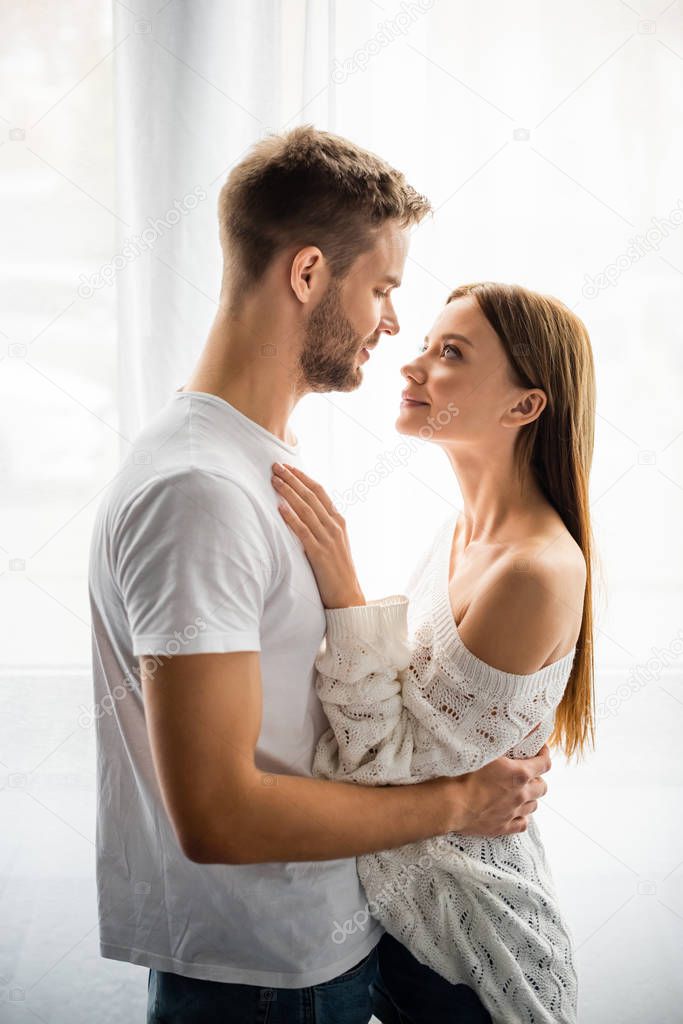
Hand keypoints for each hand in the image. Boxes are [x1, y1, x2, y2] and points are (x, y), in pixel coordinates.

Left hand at [271, 462, 365, 608]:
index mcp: (339, 521)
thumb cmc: (337, 570)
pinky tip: (280, 508)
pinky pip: (303, 532)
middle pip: (311, 496)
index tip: (289, 467)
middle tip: (276, 466)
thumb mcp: (333, 542)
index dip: (303, 478)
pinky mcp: (320, 554)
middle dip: (293, 479)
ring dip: (289, 493)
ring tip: (274, 481)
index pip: (320, 492)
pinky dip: (291, 518)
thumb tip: (303, 511)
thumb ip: (322, 526)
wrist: (347, 595)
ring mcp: (328, 539)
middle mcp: (335, 526)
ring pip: (306, 510)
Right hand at [447, 744, 551, 836]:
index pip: (544, 763)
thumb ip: (503, 744)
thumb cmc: (463, 773)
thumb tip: (517, 731)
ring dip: (530, 797)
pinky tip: (514, 812)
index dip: (544, 755)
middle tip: (528, 773)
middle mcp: (521, 794)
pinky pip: (522, 824)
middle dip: (538, 778)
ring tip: (520, 792)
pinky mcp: (503, 827)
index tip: (540, 751)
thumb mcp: (485, 751)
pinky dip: (521, 817)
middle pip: (542, 787)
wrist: (451, 803)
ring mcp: (513, 812)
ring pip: (534, 806)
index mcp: (519, 773)